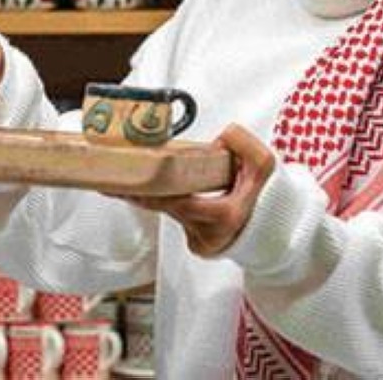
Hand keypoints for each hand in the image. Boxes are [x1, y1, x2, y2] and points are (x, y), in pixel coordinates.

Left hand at [114, 124, 275, 256]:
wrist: (275, 229)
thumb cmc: (268, 198)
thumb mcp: (264, 167)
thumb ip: (245, 145)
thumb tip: (221, 136)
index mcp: (224, 217)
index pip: (179, 202)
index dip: (152, 191)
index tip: (128, 183)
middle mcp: (208, 235)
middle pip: (163, 210)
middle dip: (137, 194)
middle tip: (108, 183)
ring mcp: (200, 243)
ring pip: (166, 215)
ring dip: (146, 198)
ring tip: (119, 183)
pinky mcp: (196, 245)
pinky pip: (173, 220)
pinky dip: (162, 204)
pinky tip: (146, 191)